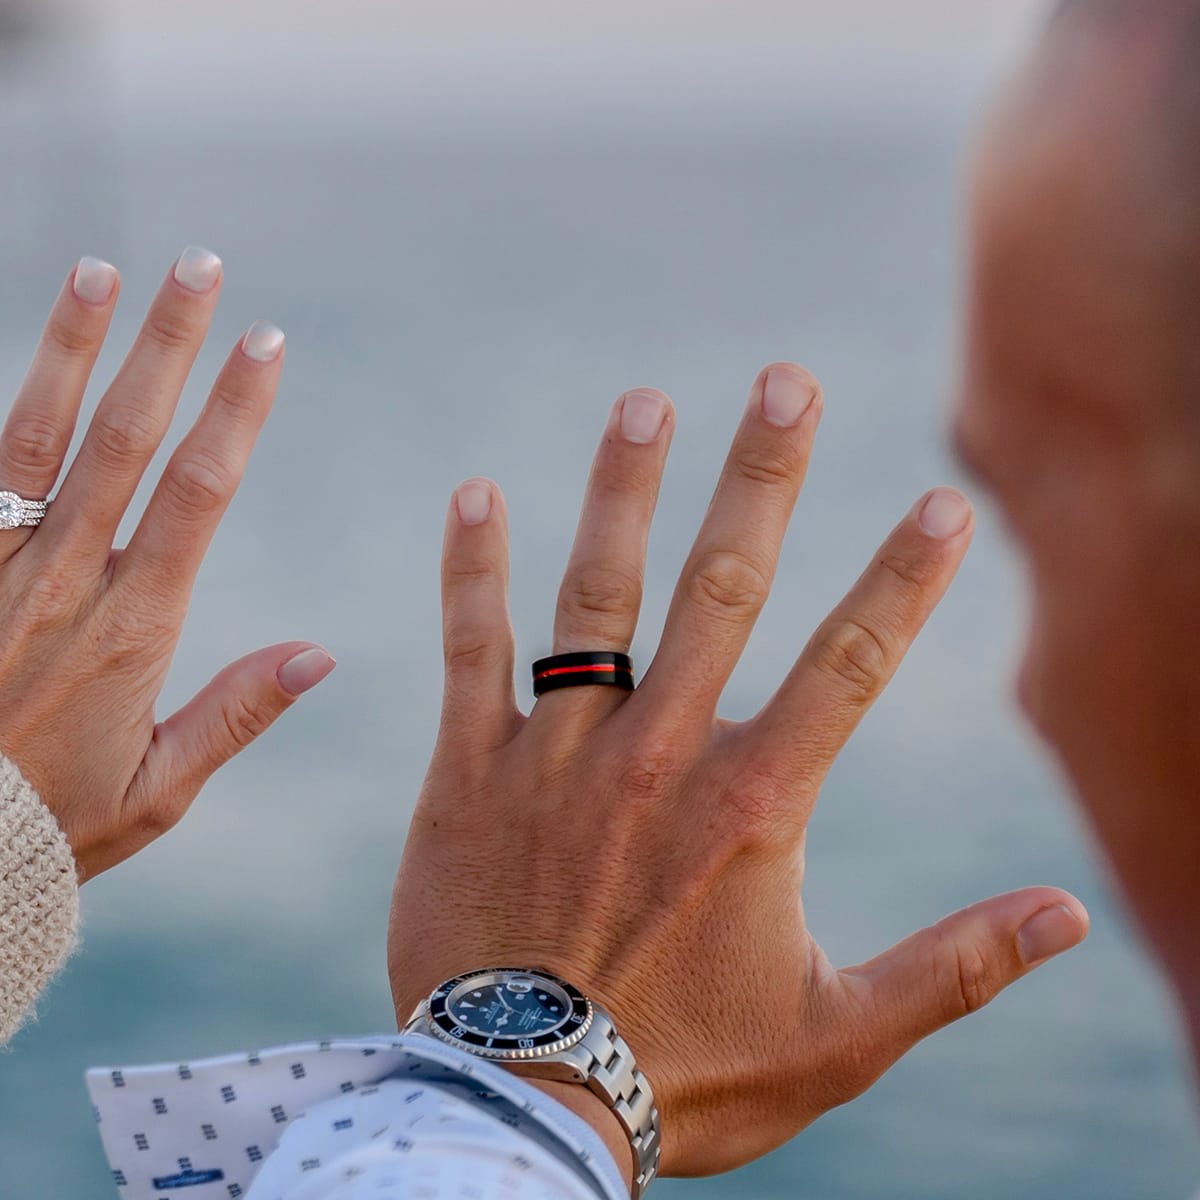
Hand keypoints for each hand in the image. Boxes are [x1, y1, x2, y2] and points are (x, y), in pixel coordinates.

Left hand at [0, 251, 334, 881]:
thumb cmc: (49, 826)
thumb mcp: (158, 790)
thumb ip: (236, 714)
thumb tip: (319, 653)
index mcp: (131, 628)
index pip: (196, 493)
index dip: (234, 411)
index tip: (265, 343)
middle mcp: (62, 582)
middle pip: (123, 440)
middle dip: (167, 347)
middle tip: (200, 266)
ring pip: (34, 438)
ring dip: (69, 348)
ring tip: (98, 270)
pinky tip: (20, 360)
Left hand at [388, 364, 1087, 1176]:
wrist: (524, 1110)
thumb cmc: (685, 1077)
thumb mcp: (839, 1037)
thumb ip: (957, 969)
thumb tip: (1071, 916)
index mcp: (757, 805)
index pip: (852, 662)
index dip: (905, 578)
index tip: (945, 503)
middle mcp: (662, 755)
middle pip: (725, 587)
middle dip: (764, 478)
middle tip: (786, 381)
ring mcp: (559, 756)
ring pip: (597, 594)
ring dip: (624, 491)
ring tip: (646, 401)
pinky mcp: (471, 773)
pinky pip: (471, 652)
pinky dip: (472, 571)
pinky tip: (477, 491)